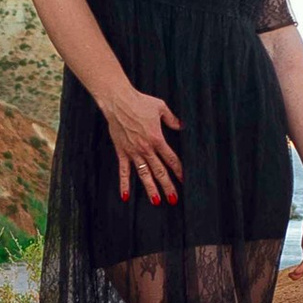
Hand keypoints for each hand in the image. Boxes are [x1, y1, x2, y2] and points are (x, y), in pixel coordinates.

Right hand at [106, 90, 182, 206]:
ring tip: (156, 201)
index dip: (179, 170)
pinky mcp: (122, 152)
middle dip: (168, 186)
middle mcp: (146, 149)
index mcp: (157, 139)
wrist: (118, 101)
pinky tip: (125, 196)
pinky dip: (124, 184)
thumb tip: (180, 125)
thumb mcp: (160, 107)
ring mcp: (133, 152)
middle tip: (173, 199)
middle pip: (160, 171)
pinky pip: (123, 171)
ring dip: (150, 188)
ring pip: (144, 174)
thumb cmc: (139, 102)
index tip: (184, 180)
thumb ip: (171, 119)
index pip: (171, 159)